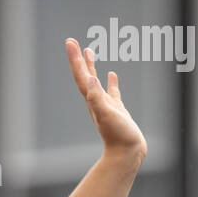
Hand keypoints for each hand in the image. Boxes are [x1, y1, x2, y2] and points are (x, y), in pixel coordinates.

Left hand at [65, 38, 146, 163]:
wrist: (127, 154)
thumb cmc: (118, 136)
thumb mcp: (107, 115)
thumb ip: (97, 98)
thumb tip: (90, 80)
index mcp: (93, 100)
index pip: (81, 76)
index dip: (75, 59)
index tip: (70, 42)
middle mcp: (96, 101)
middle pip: (85, 76)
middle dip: (79, 59)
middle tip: (73, 42)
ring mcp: (107, 106)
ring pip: (96, 81)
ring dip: (91, 67)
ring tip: (90, 51)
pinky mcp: (118, 110)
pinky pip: (112, 92)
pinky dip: (111, 82)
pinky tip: (112, 74)